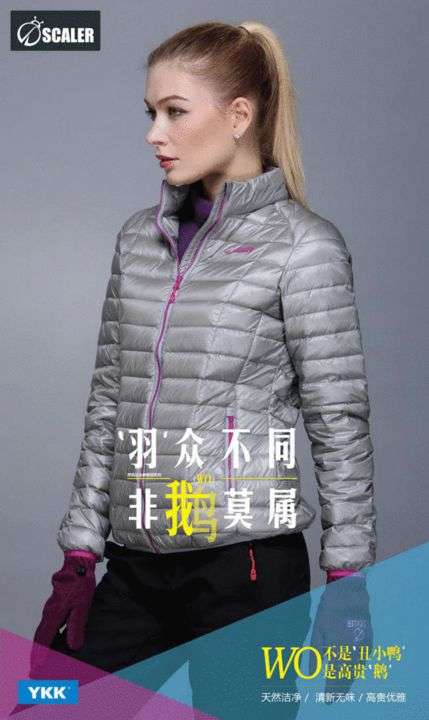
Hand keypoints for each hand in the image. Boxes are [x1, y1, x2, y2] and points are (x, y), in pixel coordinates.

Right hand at [30, 552, 96, 675]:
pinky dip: (47, 634)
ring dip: (42, 644)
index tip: (37, 667)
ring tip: (42, 656)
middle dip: (37, 652)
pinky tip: (53, 638)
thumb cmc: (80, 583)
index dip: (40, 654)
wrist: (78, 564)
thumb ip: (76, 626)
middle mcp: (49, 612)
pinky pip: (49, 623)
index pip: (44, 639)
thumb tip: (73, 646)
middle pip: (40, 636)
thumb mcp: (82, 606)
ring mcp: (51, 607)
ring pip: (43, 629)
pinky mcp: (56, 603)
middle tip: (35, 667)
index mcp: (54, 614)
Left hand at [309, 574, 372, 700]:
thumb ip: (316, 652)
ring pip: (357, 670)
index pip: (336, 676)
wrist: (350, 594)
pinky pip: (362, 660)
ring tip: (341, 687)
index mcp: (339, 649)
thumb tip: (312, 671)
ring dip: (349, 679)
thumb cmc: (330, 611)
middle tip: (335, 697)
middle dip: (341, 688)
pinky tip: (350, 671)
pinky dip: (356, 668)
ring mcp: (363, 646)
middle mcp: (354, 650)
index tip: (328, 700)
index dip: (332, 690)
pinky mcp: (369, 641)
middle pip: (348, 676)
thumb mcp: (318, 630)